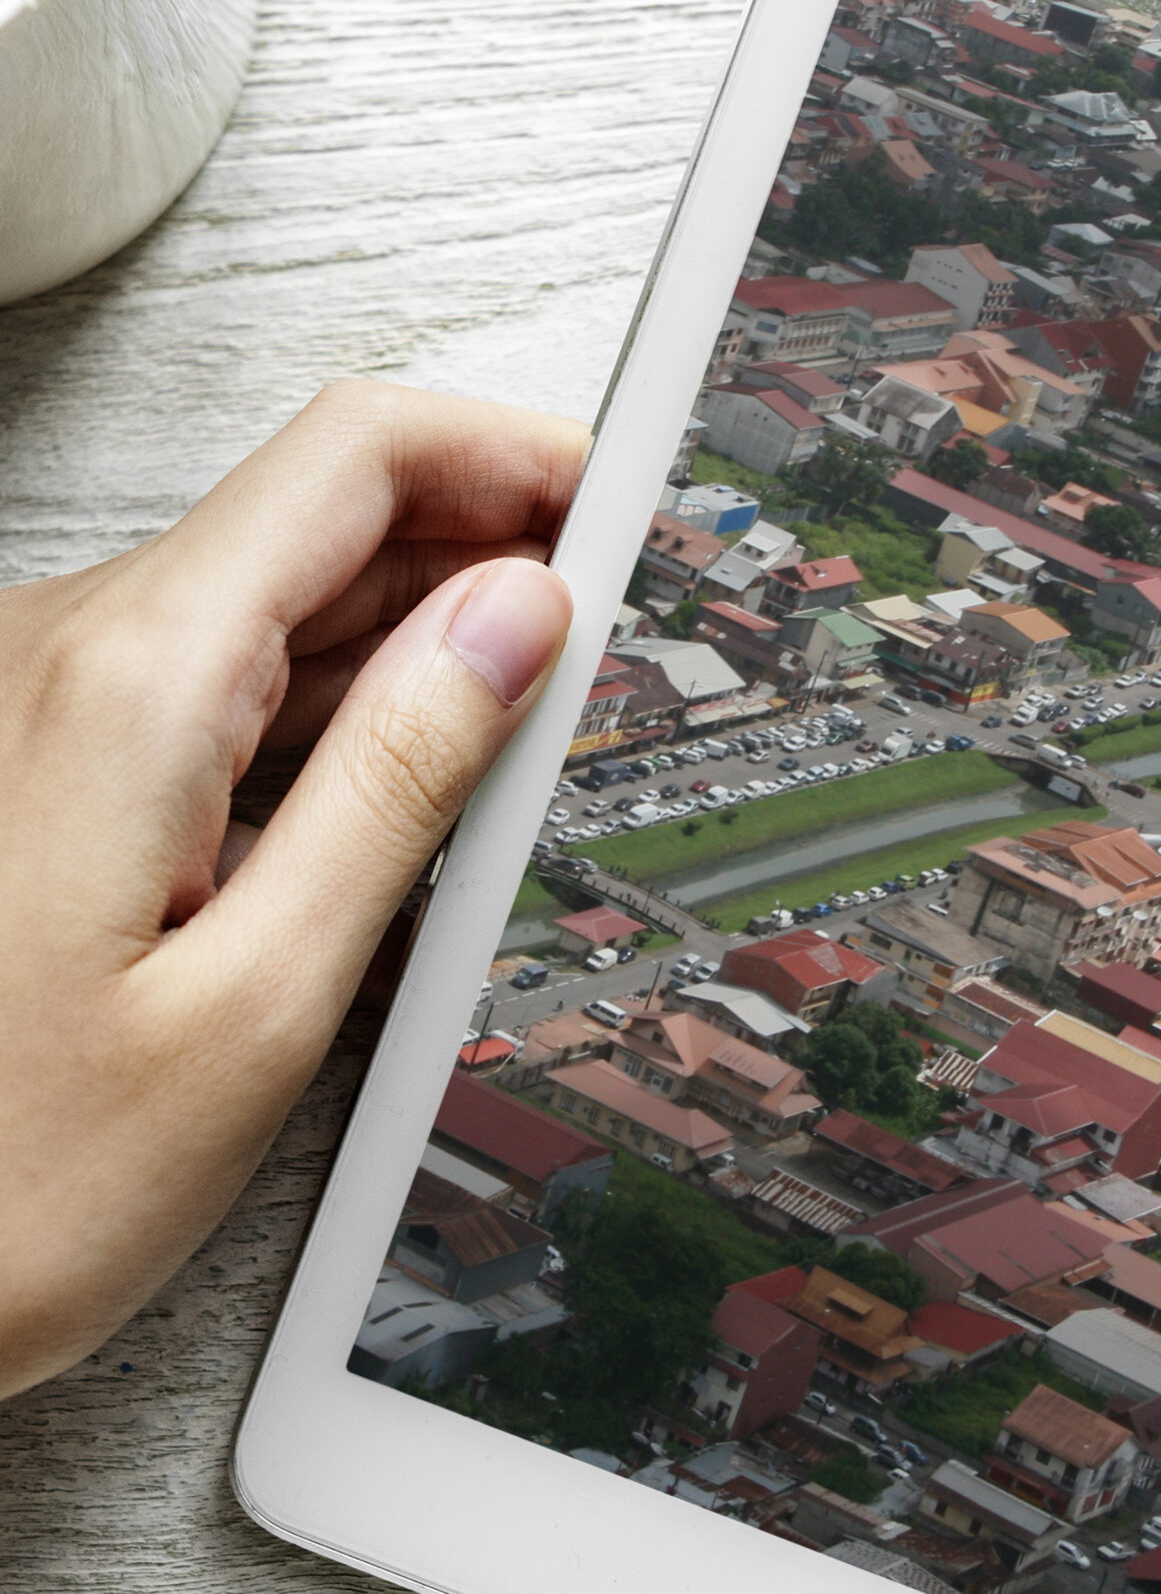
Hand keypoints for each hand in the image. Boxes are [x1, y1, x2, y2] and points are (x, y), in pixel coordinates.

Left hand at [0, 382, 581, 1398]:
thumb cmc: (1, 1184)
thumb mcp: (260, 1000)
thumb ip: (401, 783)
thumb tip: (517, 621)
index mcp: (128, 686)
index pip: (358, 455)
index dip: (513, 454)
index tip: (620, 503)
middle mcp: (59, 658)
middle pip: (323, 511)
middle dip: (486, 544)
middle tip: (613, 633)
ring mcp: (34, 702)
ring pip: (272, 592)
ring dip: (413, 628)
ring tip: (530, 722)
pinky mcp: (32, 758)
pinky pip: (211, 672)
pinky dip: (328, 696)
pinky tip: (401, 773)